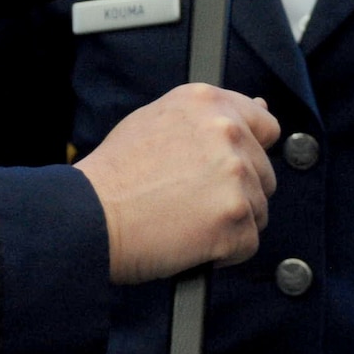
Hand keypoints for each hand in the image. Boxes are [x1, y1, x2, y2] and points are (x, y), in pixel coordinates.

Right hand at [74, 86, 278, 281]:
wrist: (89, 216)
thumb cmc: (116, 175)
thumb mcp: (156, 121)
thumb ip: (209, 116)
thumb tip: (260, 108)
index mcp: (207, 102)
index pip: (264, 124)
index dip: (250, 151)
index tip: (230, 169)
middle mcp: (227, 130)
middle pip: (264, 173)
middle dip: (236, 193)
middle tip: (191, 201)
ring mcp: (234, 174)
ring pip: (258, 209)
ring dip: (229, 222)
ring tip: (185, 221)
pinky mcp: (235, 217)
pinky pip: (248, 242)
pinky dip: (224, 251)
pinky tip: (190, 242)